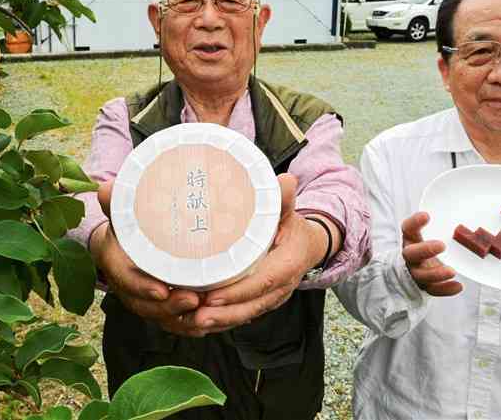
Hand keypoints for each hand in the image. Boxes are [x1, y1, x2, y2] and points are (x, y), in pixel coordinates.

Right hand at [91, 179, 203, 336]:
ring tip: (207, 313)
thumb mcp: (121, 210)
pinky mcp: (159, 307)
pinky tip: (209, 323)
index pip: (125, 279)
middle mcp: (127, 287)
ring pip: (161, 318)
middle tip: (195, 300)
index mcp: (115, 262)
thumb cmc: (126, 223)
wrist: (122, 241)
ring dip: (183, 320)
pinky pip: (172, 322)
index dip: (141, 286)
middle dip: (169, 307)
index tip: (161, 289)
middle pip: (145, 305)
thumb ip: (117, 201)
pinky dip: (189, 326)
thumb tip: (105, 188)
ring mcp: (143, 300)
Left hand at [179, 173, 325, 333]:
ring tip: (192, 321)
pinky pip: (243, 316)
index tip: (212, 295)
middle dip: (223, 314)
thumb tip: (286, 180)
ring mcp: (273, 298)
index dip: (238, 291)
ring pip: (246, 315)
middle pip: (252, 305)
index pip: (264, 282)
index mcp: (288, 264)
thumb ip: (283, 200)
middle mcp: (282, 287)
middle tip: (194, 315)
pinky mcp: (262, 303)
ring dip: (220, 321)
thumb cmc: (293, 228)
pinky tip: (199, 321)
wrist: (308, 245)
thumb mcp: (289, 212)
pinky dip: (222, 320)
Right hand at [402, 211, 462, 296]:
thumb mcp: (426, 233)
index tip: (427, 215)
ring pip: (421, 275)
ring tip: (452, 271)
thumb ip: (438, 224)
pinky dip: (445, 290)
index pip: (407, 228)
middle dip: (425, 249)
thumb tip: (464, 205)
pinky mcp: (424, 286)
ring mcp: (416, 272)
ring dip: (436, 274)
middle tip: (442, 245)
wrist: (413, 269)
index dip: (415, 222)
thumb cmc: (425, 246)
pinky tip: (459, 286)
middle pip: (411, 254)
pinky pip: (433, 290)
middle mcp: (410, 256)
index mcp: (410, 239)